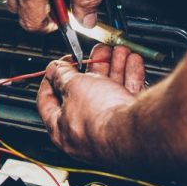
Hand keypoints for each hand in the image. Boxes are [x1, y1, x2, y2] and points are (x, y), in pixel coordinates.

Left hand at [36, 44, 144, 163]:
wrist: (139, 131)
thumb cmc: (100, 116)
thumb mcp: (72, 86)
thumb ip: (61, 75)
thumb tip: (55, 70)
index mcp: (61, 129)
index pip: (48, 102)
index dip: (51, 79)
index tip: (57, 66)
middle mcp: (85, 133)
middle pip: (84, 93)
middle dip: (92, 68)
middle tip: (95, 53)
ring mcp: (110, 130)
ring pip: (108, 92)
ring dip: (113, 67)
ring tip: (118, 51)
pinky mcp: (132, 125)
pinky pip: (128, 97)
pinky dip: (130, 77)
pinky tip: (133, 61)